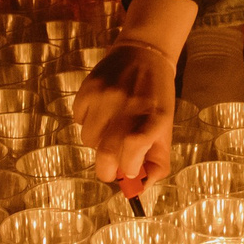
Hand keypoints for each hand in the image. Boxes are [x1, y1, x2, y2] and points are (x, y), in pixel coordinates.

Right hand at [73, 42, 176, 194]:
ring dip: (97, 142)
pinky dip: (87, 122)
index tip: (129, 172)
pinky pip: (78, 120)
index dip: (129, 168)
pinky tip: (101, 110)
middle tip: (112, 166)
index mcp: (154, 117)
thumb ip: (157, 162)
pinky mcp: (88, 88)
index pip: (135, 148)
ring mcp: (106, 96)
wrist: (143, 53)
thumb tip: (138, 190)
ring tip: (110, 127)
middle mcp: (129, 106)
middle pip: (106, 155)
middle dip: (107, 169)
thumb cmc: (156, 98)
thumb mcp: (165, 128)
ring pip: (88, 140)